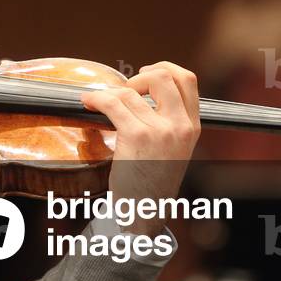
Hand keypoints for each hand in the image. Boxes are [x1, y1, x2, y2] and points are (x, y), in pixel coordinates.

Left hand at [80, 62, 201, 235]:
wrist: (144, 212)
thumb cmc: (151, 181)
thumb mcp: (172, 148)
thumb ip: (167, 121)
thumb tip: (140, 92)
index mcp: (192, 127)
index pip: (187, 80)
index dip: (165, 68)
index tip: (146, 73)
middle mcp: (180, 126)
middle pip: (163, 76)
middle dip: (139, 76)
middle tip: (124, 88)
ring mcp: (160, 131)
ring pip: (131, 92)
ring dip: (109, 93)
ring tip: (98, 101)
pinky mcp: (137, 136)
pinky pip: (113, 103)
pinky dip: (96, 98)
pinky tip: (88, 102)